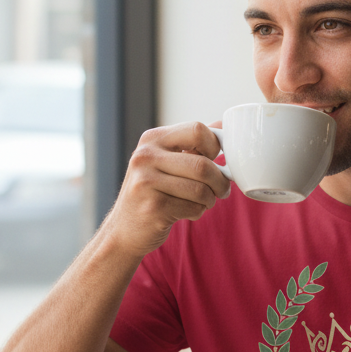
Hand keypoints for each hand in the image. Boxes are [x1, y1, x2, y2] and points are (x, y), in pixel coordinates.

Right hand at [104, 121, 229, 259]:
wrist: (125, 228)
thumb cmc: (154, 190)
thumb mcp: (167, 160)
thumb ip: (194, 142)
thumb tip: (225, 123)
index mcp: (152, 138)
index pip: (197, 130)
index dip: (215, 146)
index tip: (214, 159)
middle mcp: (145, 156)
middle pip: (202, 165)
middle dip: (220, 181)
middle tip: (222, 189)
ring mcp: (146, 182)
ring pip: (201, 189)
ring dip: (210, 199)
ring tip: (203, 201)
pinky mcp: (153, 208)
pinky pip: (193, 207)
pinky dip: (198, 211)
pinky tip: (186, 212)